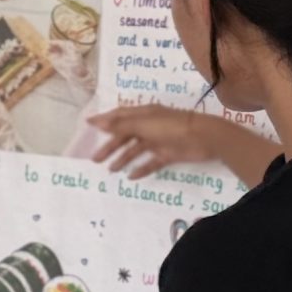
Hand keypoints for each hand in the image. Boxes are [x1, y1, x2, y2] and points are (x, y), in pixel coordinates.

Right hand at [88, 105, 219, 179]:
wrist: (203, 138)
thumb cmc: (170, 126)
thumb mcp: (142, 124)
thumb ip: (120, 126)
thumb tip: (97, 123)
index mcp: (143, 114)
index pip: (119, 115)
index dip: (103, 119)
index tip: (87, 124)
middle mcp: (149, 126)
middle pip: (125, 136)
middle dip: (110, 146)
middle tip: (96, 159)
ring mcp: (159, 140)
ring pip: (136, 150)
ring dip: (123, 159)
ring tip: (111, 170)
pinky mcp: (168, 154)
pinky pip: (151, 162)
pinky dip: (142, 169)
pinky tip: (132, 177)